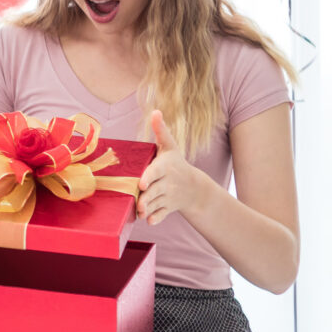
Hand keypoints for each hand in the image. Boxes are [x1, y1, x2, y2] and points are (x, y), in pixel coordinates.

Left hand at [137, 111, 212, 225]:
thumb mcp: (170, 147)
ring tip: (139, 211)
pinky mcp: (168, 208)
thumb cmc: (175, 163)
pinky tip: (148, 220)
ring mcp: (168, 196)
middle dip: (146, 198)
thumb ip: (161, 131)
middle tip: (138, 203)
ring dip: (148, 209)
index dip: (150, 177)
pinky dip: (156, 219)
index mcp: (165, 166)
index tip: (143, 183)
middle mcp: (167, 182)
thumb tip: (155, 111)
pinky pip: (162, 215)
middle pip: (155, 191)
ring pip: (156, 204)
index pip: (157, 171)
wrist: (194, 187)